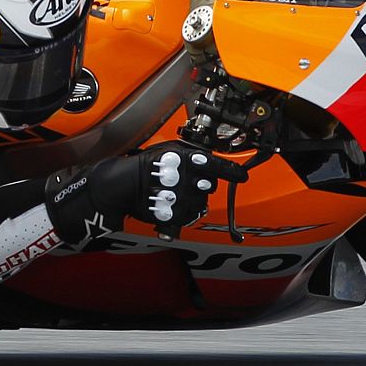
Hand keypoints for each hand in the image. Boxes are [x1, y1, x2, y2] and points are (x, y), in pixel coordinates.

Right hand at [119, 142, 248, 234]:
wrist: (124, 185)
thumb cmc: (145, 165)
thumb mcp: (168, 149)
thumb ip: (190, 153)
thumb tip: (208, 155)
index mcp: (187, 159)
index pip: (218, 166)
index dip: (233, 172)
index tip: (241, 175)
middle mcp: (187, 179)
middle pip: (210, 185)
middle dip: (203, 184)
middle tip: (189, 182)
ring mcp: (182, 199)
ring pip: (201, 202)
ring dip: (194, 199)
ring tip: (178, 193)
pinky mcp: (175, 215)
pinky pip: (190, 216)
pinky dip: (185, 212)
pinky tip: (174, 204)